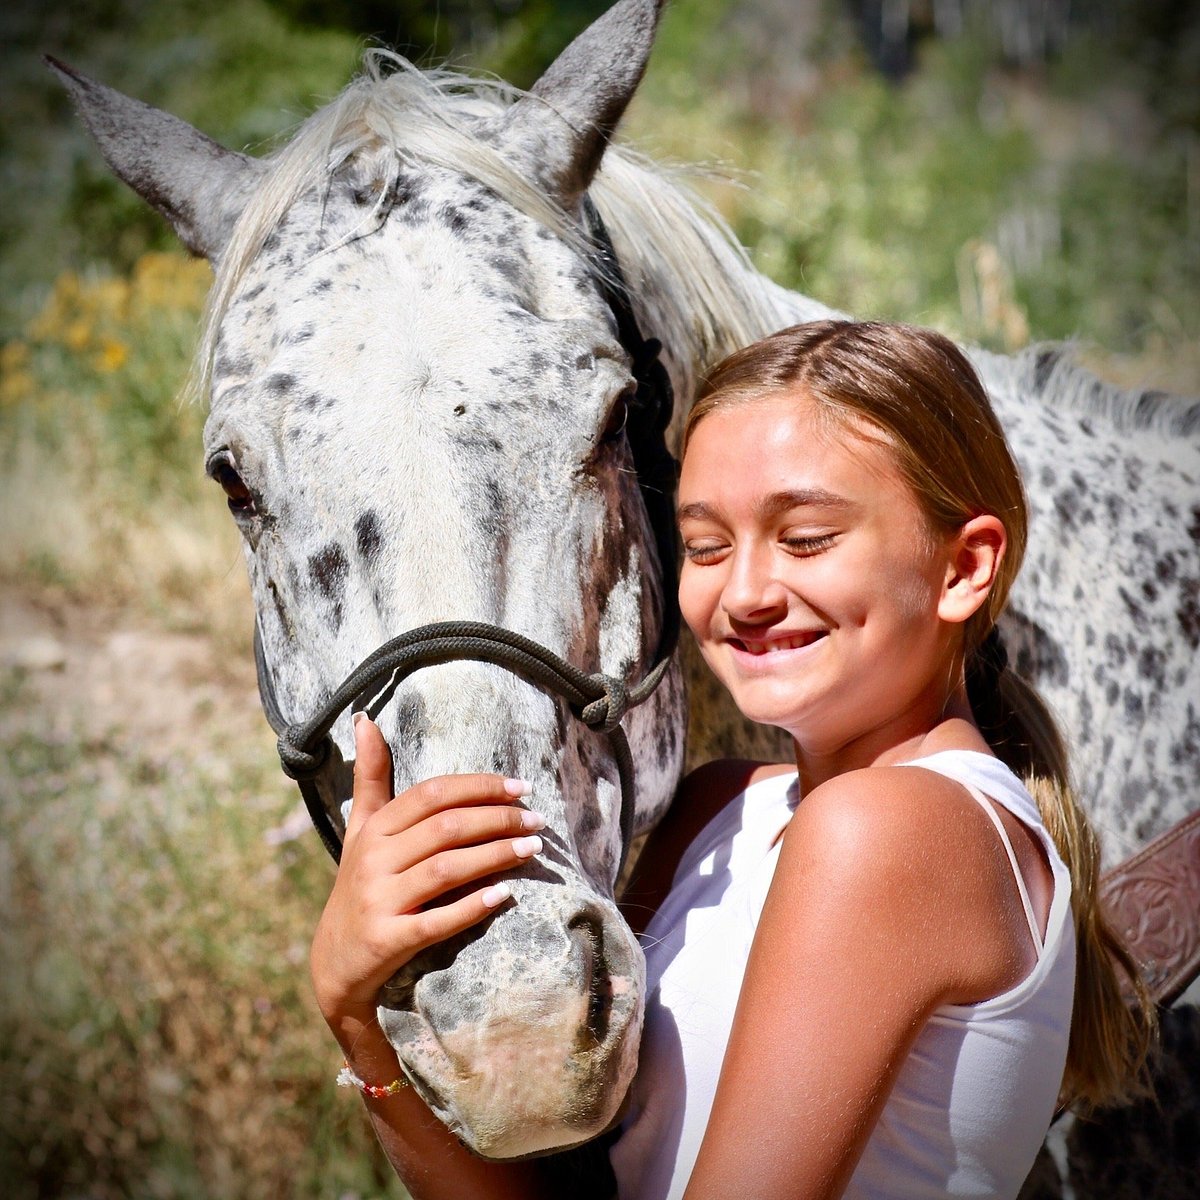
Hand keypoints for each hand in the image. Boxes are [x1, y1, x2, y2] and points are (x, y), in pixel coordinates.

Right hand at [309, 714, 545, 1025]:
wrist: (335, 962)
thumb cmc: (360, 883)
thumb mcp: (361, 829)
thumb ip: (370, 776)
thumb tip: (365, 720)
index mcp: (374, 829)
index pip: (432, 795)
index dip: (479, 786)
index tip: (521, 786)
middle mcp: (374, 860)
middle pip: (446, 828)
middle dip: (498, 819)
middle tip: (537, 820)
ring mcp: (379, 900)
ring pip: (446, 869)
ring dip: (495, 855)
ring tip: (532, 849)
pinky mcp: (388, 940)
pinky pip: (436, 921)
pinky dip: (472, 907)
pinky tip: (504, 895)